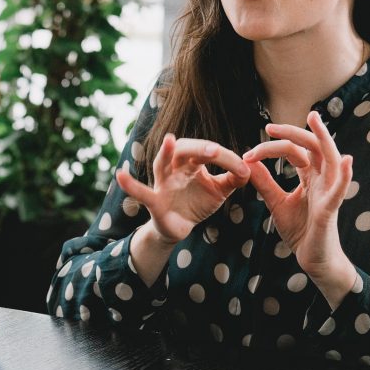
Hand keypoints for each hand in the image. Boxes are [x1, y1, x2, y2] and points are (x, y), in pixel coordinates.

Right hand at [117, 134, 249, 245]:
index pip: (208, 152)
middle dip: (199, 148)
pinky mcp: (153, 201)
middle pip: (184, 149)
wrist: (179, 228)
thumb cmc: (197, 202)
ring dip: (165, 152)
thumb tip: (250, 168)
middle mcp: (175, 167)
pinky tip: (119, 176)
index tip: (243, 169)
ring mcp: (162, 183)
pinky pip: (141, 192)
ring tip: (168, 141)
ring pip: (162, 163)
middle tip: (214, 151)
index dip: (226, 159)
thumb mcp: (219, 190)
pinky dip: (130, 185)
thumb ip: (234, 178)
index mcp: (192, 162)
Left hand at [243, 111, 355, 305]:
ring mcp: (329, 192)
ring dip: (324, 139)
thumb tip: (248, 161)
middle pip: (312, 147)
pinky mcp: (331, 210)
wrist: (312, 258)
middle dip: (293, 133)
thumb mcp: (276, 203)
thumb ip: (265, 183)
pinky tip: (346, 161)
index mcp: (309, 177)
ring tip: (316, 121)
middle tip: (270, 127)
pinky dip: (344, 176)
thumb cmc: (300, 230)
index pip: (294, 151)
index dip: (273, 147)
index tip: (249, 152)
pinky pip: (340, 191)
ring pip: (330, 159)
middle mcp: (322, 180)